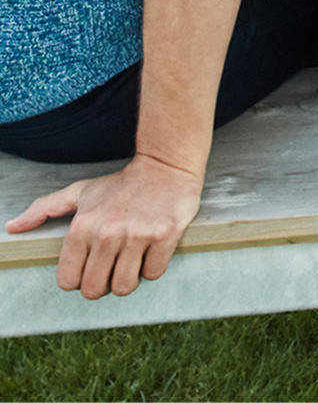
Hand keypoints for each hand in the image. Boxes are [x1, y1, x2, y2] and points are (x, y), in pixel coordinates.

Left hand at [4, 153, 203, 298]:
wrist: (166, 164)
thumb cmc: (121, 184)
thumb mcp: (81, 192)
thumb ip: (44, 209)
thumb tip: (11, 227)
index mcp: (82, 227)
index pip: (69, 282)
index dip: (81, 277)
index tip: (94, 264)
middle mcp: (108, 233)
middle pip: (95, 290)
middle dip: (105, 283)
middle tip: (114, 264)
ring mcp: (138, 234)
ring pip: (125, 286)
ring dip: (129, 278)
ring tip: (133, 258)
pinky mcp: (166, 234)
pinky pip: (154, 273)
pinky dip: (153, 267)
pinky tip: (153, 249)